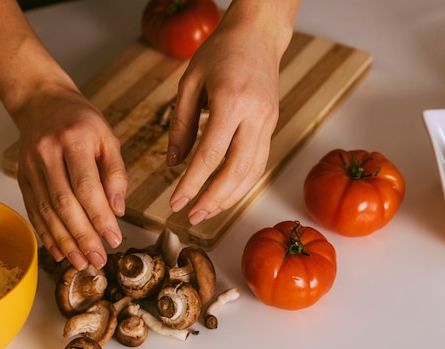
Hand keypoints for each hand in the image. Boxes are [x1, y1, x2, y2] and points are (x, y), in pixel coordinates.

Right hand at [15, 82, 127, 270]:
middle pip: (64, 203)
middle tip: (98, 260)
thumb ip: (115, 173)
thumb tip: (118, 209)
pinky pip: (33, 210)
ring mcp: (30, 166)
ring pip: (46, 211)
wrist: (42, 101)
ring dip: (65, 241)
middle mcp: (47, 153)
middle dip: (83, 236)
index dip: (99, 216)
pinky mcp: (22, 177)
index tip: (113, 239)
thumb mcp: (107, 137)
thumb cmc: (80, 120)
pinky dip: (46, 234)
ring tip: (81, 262)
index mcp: (73, 140)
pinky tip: (59, 251)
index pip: (86, 186)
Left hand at [166, 0, 296, 224]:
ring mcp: (269, 123)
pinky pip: (259, 164)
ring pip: (253, 173)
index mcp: (232, 101)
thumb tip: (173, 164)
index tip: (176, 203)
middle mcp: (256, 116)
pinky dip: (242, 185)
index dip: (192, 184)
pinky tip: (225, 195)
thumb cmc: (220, 53)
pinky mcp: (272, 127)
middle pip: (236, 171)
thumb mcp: (189, 83)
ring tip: (206, 213)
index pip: (210, 155)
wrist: (257, 35)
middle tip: (192, 217)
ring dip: (229, 198)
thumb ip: (181, 125)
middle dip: (212, 199)